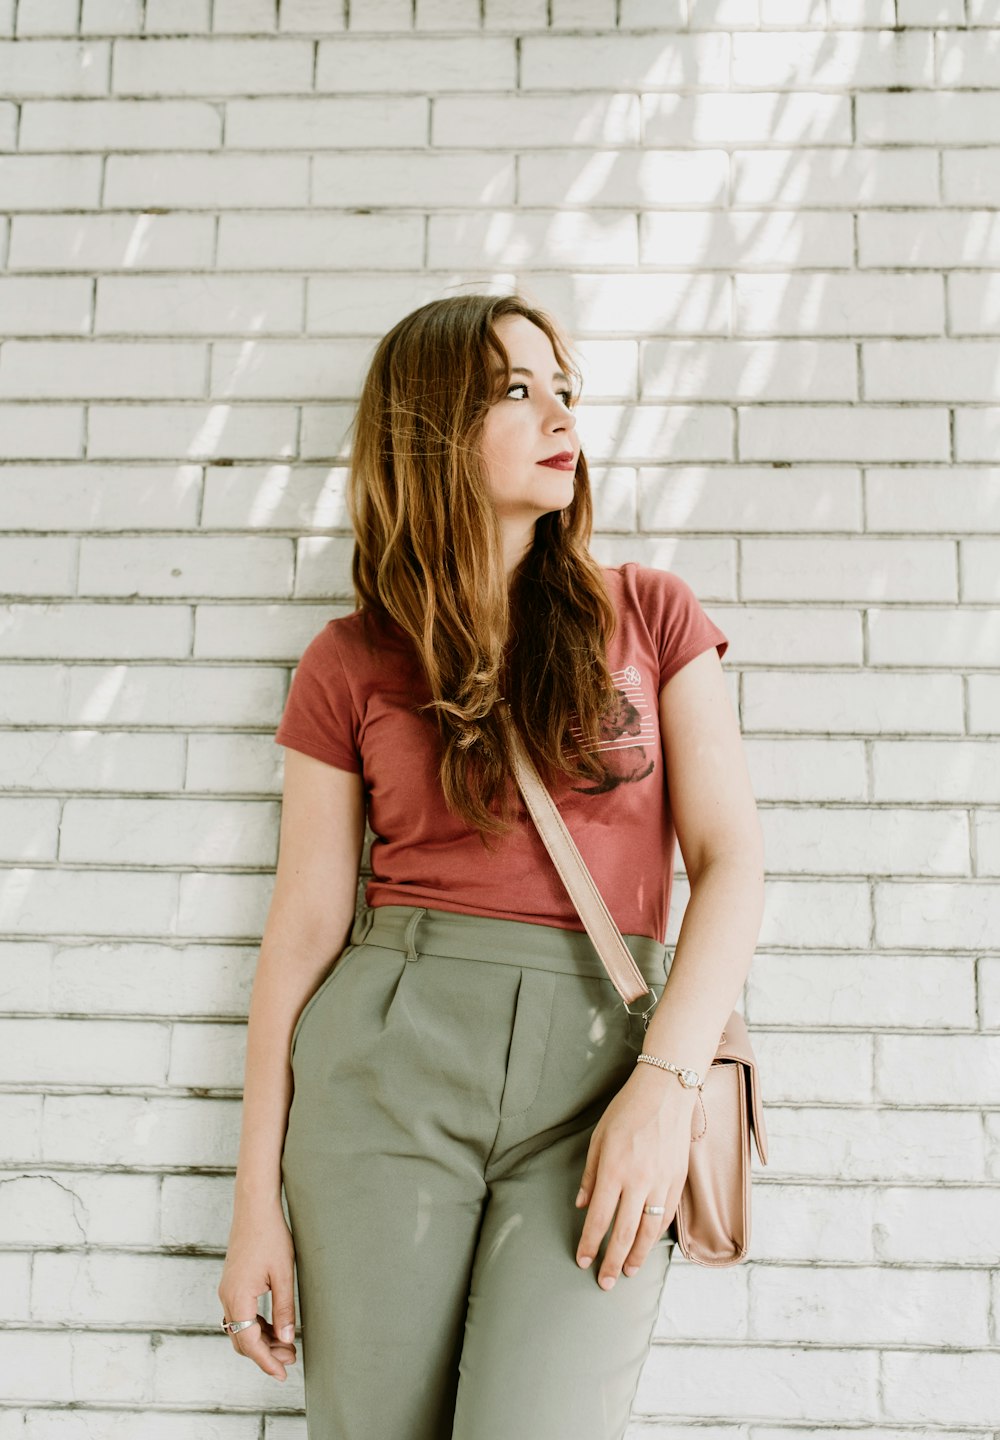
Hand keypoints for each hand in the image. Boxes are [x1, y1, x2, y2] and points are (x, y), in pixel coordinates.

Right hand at [218, 1202, 297, 1380]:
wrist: (254, 1208)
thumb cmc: (271, 1236)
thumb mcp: (283, 1274)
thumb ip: (284, 1309)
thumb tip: (286, 1340)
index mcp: (237, 1298)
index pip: (249, 1342)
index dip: (266, 1361)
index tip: (282, 1374)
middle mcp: (227, 1297)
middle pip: (242, 1339)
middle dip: (265, 1354)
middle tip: (291, 1359)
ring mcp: (227, 1291)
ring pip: (241, 1329)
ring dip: (261, 1340)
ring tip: (287, 1346)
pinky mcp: (233, 1284)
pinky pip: (241, 1315)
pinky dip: (257, 1326)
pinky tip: (275, 1327)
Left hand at [574, 1064, 694, 1289]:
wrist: (666, 1092)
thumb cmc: (627, 1110)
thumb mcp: (599, 1138)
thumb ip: (591, 1175)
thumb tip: (583, 1206)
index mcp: (614, 1170)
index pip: (599, 1219)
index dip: (589, 1243)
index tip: (582, 1260)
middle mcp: (638, 1181)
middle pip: (623, 1233)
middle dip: (612, 1261)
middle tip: (605, 1281)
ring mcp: (661, 1183)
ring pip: (648, 1231)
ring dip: (636, 1255)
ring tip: (627, 1272)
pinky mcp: (678, 1181)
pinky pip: (666, 1216)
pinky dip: (656, 1235)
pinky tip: (647, 1245)